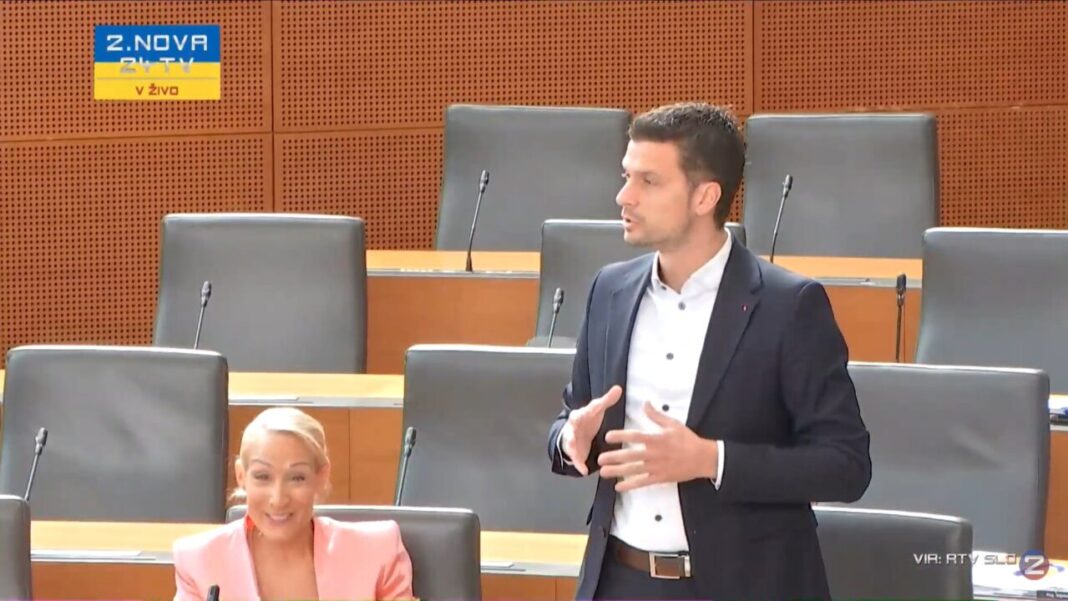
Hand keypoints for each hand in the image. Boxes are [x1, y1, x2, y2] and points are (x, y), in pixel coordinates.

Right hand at [561, 385, 622, 475]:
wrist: (575, 431)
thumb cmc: (588, 419)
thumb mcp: (597, 409)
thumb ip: (607, 400)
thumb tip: (618, 387)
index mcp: (581, 414)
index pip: (583, 411)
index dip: (587, 410)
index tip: (590, 409)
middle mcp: (573, 426)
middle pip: (571, 426)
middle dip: (572, 429)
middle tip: (574, 429)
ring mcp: (571, 439)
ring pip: (569, 443)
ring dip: (572, 448)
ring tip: (574, 453)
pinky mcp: (573, 451)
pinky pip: (575, 458)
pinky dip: (578, 464)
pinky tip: (584, 471)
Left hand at [599, 401, 718, 491]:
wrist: (703, 458)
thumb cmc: (687, 440)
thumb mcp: (673, 424)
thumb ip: (657, 415)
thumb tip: (645, 403)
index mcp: (656, 439)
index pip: (635, 436)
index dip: (621, 436)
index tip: (608, 436)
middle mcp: (654, 454)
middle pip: (630, 456)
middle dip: (614, 457)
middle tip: (599, 458)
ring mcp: (656, 467)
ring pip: (633, 470)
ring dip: (617, 471)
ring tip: (603, 472)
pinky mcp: (660, 478)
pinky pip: (642, 483)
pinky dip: (630, 485)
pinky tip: (619, 486)